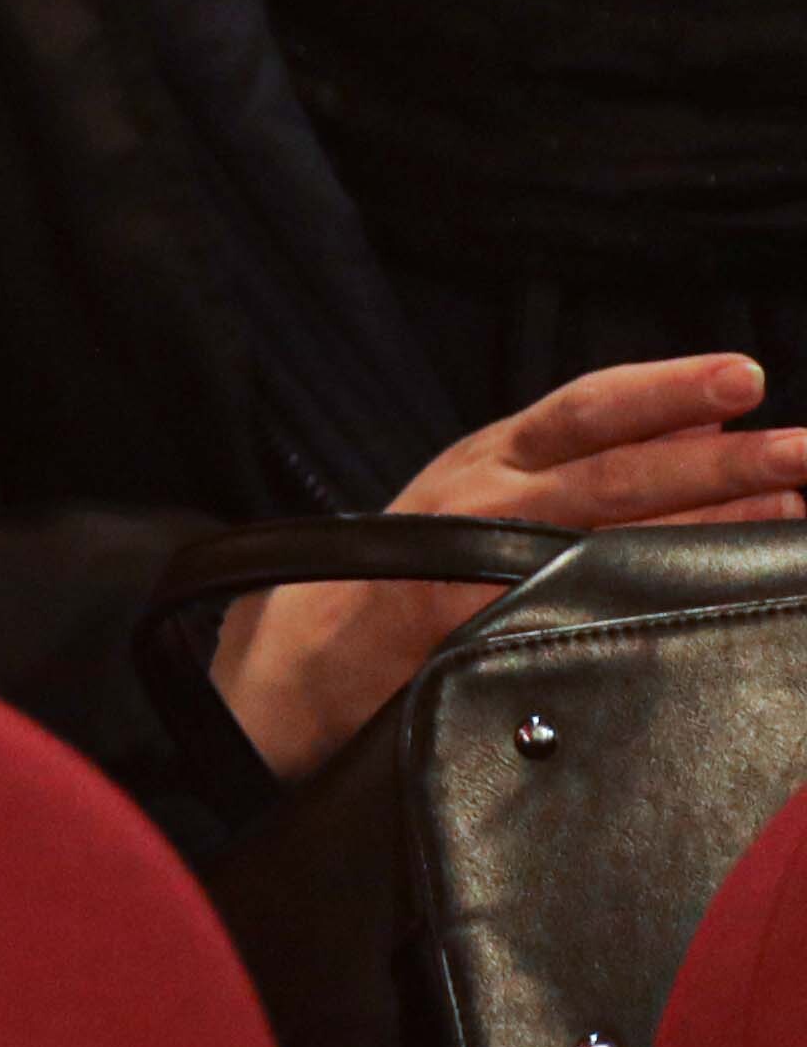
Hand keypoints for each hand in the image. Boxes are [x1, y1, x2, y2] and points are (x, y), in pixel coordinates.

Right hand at [212, 351, 806, 779]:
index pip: (584, 410)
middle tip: (799, 449)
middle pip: (609, 465)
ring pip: (602, 526)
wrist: (291, 667)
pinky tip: (703, 585)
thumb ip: (574, 474)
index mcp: (486, 462)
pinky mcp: (455, 620)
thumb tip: (700, 438)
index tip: (745, 379)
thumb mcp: (478, 506)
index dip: (664, 391)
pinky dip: (638, 584)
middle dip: (714, 457)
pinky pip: (564, 597)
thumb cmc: (397, 584)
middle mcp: (478, 497)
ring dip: (703, 516)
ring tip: (788, 504)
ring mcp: (466, 558)